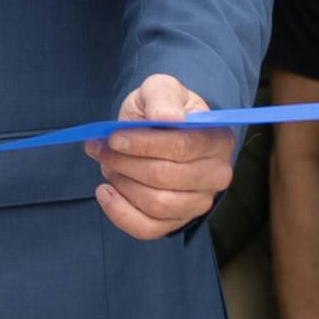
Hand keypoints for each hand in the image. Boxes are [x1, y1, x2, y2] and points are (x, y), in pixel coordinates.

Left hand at [84, 75, 233, 238]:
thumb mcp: (160, 89)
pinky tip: (105, 192)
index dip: (143, 144)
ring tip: (108, 165)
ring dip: (123, 184)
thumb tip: (167, 118)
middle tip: (102, 149)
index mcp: (217, 140)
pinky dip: (120, 213)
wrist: (155, 129)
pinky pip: (148, 229)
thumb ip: (163, 97)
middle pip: (165, 178)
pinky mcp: (176, 221)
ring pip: (156, 204)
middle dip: (125, 163)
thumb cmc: (160, 109)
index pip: (182, 147)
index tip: (114, 136)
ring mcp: (198, 202)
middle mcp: (216, 175)